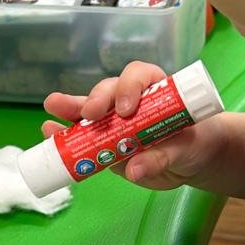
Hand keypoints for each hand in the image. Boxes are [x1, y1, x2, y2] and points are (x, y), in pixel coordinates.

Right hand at [42, 61, 230, 191]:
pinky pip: (83, 136)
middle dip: (97, 99)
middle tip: (90, 113)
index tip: (127, 109)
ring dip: (70, 109)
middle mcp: (131, 99)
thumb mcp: (186, 149)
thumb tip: (134, 168)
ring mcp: (115, 121)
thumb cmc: (195, 142)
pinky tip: (49, 132)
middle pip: (109, 90)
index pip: (139, 76)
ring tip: (52, 108)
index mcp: (155, 89)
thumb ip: (163, 156)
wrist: (193, 161)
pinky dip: (66, 134)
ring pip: (90, 110)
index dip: (130, 87)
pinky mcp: (104, 142)